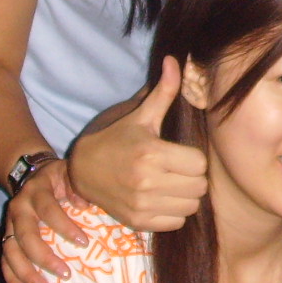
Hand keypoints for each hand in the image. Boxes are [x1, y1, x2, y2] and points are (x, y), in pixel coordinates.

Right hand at [0, 159, 88, 282]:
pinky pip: (5, 260)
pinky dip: (12, 278)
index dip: (64, 226)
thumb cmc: (59, 178)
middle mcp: (19, 208)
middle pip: (25, 235)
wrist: (31, 174)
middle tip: (65, 273)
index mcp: (37, 191)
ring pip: (10, 252)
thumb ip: (77, 186)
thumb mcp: (69, 173)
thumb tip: (84, 205)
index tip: (83, 243)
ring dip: (25, 273)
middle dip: (43, 257)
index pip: (48, 209)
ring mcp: (9, 224)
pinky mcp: (6, 237)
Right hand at [66, 56, 209, 231]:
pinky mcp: (138, 222)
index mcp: (151, 153)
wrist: (82, 171)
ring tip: (172, 183)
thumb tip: (174, 60)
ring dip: (186, 196)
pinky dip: (174, 213)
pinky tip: (162, 198)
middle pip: (199, 186)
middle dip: (194, 177)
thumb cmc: (116, 140)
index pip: (199, 163)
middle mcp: (147, 182)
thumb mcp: (140, 117)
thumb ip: (163, 92)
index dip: (195, 158)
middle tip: (179, 169)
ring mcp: (142, 205)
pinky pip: (176, 222)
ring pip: (191, 206)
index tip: (182, 154)